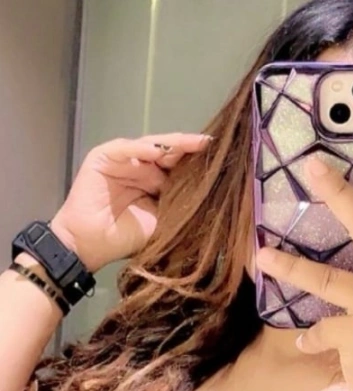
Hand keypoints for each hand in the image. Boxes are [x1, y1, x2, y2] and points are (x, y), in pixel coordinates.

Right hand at [50, 133, 211, 272]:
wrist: (90, 245)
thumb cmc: (125, 237)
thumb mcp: (161, 221)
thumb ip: (178, 206)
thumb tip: (209, 195)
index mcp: (156, 182)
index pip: (179, 167)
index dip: (197, 163)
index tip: (223, 160)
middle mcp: (141, 167)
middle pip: (169, 153)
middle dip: (189, 149)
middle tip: (211, 146)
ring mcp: (123, 160)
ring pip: (151, 146)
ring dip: (171, 145)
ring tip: (193, 143)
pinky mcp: (103, 157)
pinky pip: (125, 149)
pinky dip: (139, 149)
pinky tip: (156, 151)